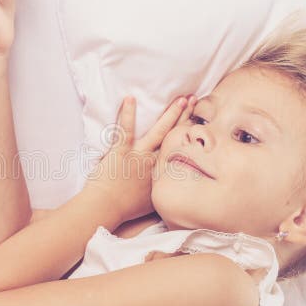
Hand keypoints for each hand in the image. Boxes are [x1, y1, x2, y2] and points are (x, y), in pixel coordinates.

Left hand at [83, 95, 194, 223]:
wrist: (105, 207)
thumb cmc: (125, 208)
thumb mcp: (152, 202)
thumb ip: (162, 190)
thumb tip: (172, 189)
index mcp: (162, 172)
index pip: (181, 150)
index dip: (190, 134)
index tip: (200, 122)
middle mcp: (154, 162)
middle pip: (174, 136)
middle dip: (186, 118)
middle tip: (195, 100)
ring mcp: (138, 155)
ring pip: (159, 132)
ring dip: (171, 114)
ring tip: (181, 99)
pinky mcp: (121, 151)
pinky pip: (125, 130)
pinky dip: (127, 114)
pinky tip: (130, 98)